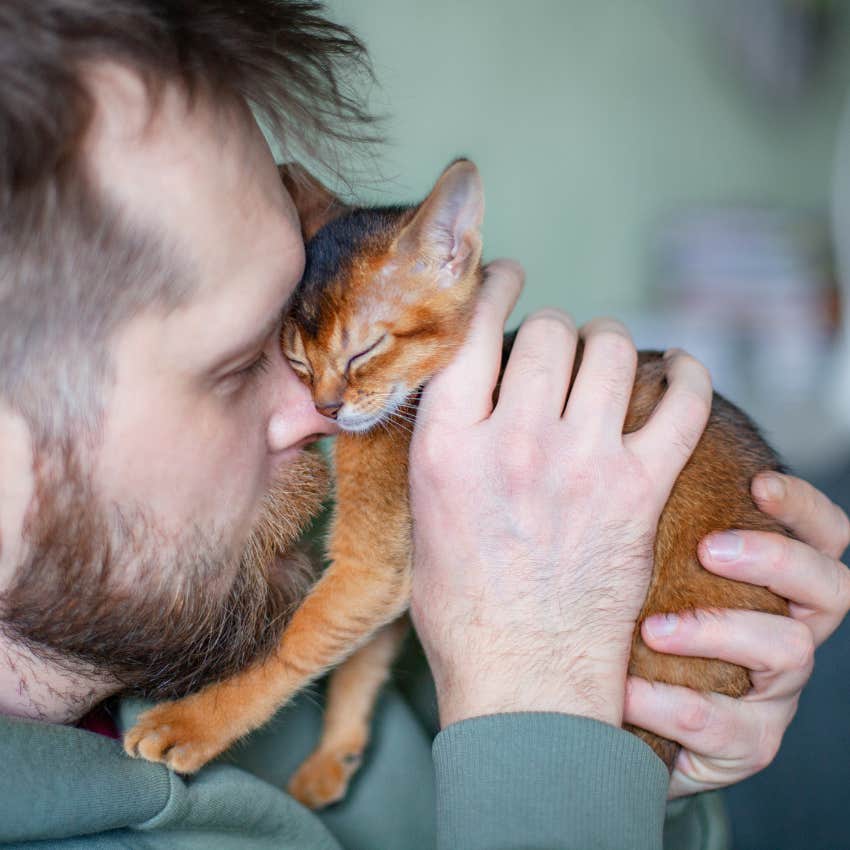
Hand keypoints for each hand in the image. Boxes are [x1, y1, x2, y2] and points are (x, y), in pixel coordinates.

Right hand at [408, 259, 712, 727]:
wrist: (523, 678)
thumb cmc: (465, 608)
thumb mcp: (427, 516)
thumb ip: (448, 446)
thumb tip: (471, 394)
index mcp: (447, 446)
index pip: (472, 331)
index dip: (495, 289)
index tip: (509, 279)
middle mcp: (512, 442)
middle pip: (550, 331)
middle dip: (556, 329)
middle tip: (559, 351)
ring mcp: (581, 463)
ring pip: (611, 350)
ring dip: (610, 344)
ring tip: (607, 361)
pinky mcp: (637, 489)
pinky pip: (680, 402)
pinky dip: (687, 377)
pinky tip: (680, 372)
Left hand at [624, 472, 849, 797]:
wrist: (624, 718)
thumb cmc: (640, 626)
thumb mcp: (654, 569)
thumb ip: (662, 520)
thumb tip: (642, 436)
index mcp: (778, 586)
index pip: (824, 535)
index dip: (802, 505)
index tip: (757, 482)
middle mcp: (790, 632)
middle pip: (831, 587)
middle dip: (775, 558)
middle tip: (710, 547)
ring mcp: (776, 692)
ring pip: (789, 651)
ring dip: (716, 630)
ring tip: (652, 629)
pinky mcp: (747, 743)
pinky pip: (726, 726)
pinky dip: (669, 704)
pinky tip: (625, 691)